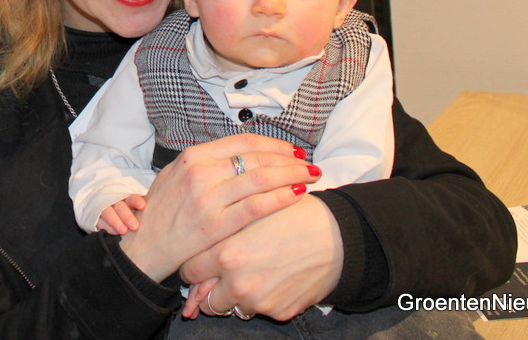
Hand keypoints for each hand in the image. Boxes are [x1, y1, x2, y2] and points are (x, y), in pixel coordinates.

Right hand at [96, 195, 146, 234]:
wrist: (106, 213)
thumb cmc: (130, 214)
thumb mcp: (136, 209)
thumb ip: (145, 210)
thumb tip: (166, 210)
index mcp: (127, 198)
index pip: (131, 197)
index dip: (136, 201)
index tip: (142, 206)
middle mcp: (115, 202)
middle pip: (120, 205)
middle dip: (126, 215)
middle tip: (135, 226)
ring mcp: (104, 209)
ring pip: (108, 211)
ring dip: (115, 221)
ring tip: (123, 231)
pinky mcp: (96, 217)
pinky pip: (99, 220)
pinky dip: (106, 226)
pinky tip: (113, 232)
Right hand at [118, 134, 317, 281]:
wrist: (143, 246)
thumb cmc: (159, 211)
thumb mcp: (174, 175)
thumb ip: (204, 162)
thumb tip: (238, 154)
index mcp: (193, 156)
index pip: (244, 142)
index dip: (274, 144)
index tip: (292, 150)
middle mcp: (201, 172)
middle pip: (257, 157)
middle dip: (289, 159)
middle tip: (308, 164)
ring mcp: (208, 198)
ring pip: (261, 178)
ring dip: (292, 175)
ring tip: (310, 176)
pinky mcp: (215, 224)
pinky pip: (257, 206)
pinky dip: (281, 197)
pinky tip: (297, 195)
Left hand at [180, 193, 343, 320]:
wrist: (338, 238)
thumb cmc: (293, 217)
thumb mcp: (251, 214)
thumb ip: (221, 232)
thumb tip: (197, 245)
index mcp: (227, 255)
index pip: (190, 272)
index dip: (193, 266)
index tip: (198, 262)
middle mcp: (239, 284)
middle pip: (206, 300)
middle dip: (208, 289)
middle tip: (217, 275)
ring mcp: (260, 302)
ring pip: (231, 307)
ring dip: (233, 295)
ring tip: (248, 274)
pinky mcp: (279, 312)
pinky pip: (258, 310)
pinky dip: (260, 298)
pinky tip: (271, 278)